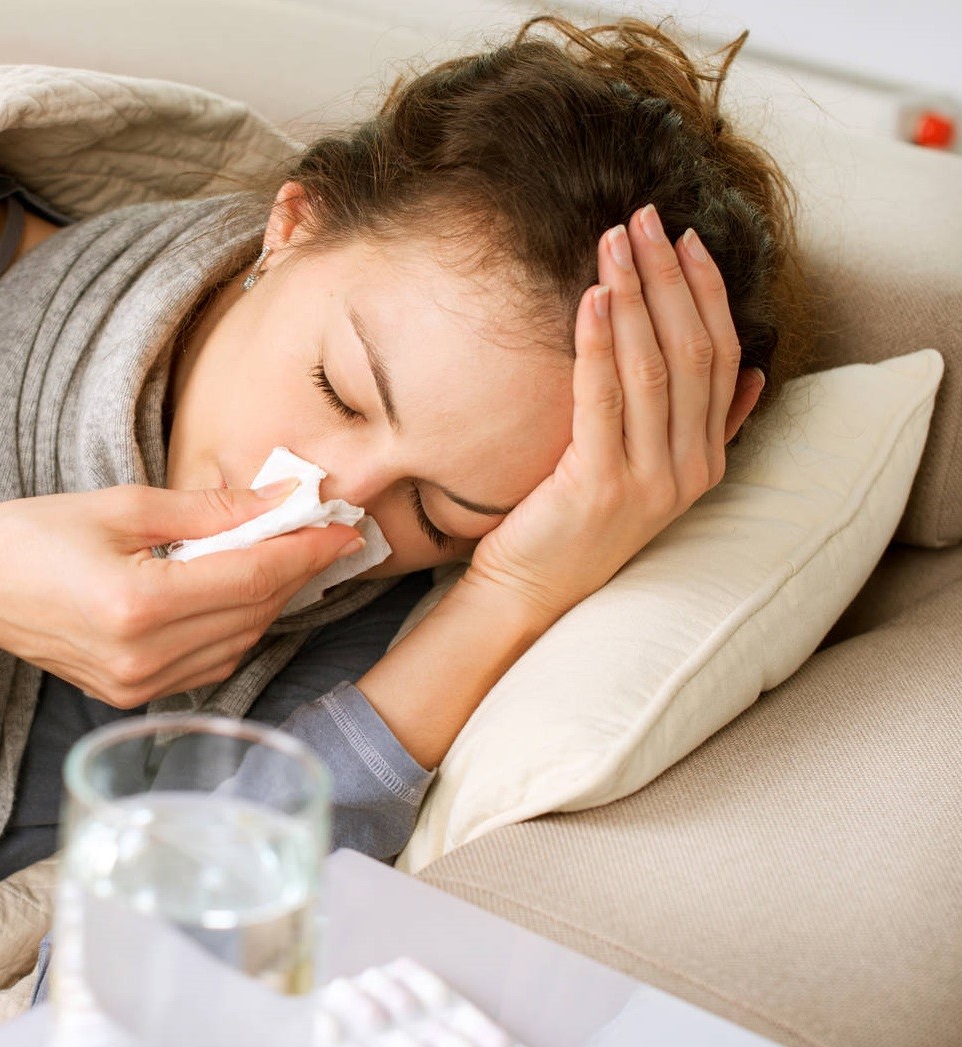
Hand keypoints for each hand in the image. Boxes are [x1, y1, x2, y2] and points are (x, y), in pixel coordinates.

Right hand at [0, 483, 361, 707]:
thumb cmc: (31, 535)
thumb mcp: (122, 506)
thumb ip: (209, 511)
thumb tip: (280, 502)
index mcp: (137, 604)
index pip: (251, 579)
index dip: (304, 552)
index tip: (341, 526)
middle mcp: (142, 657)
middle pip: (252, 614)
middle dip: (294, 572)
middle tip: (321, 532)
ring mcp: (137, 686)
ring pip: (239, 644)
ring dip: (269, 600)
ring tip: (284, 556)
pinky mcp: (132, 695)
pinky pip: (209, 663)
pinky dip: (236, 626)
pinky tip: (240, 591)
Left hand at [465, 204, 765, 622]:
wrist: (531, 591)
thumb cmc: (575, 524)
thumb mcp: (649, 473)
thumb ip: (703, 428)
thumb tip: (752, 376)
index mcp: (706, 459)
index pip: (720, 356)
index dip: (707, 292)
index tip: (685, 238)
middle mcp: (688, 469)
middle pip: (691, 351)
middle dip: (668, 277)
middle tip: (644, 218)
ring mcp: (650, 481)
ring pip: (653, 368)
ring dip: (633, 296)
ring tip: (613, 242)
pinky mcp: (601, 487)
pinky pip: (604, 401)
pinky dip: (598, 344)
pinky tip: (588, 298)